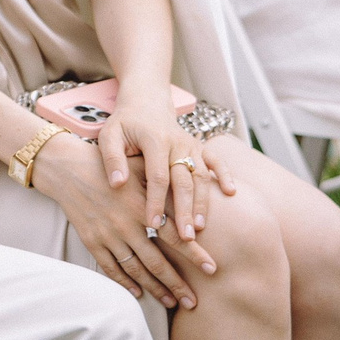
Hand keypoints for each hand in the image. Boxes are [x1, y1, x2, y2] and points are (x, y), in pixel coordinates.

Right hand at [31, 135, 202, 308]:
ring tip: (171, 302)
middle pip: (157, 262)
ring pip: (136, 270)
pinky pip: (111, 268)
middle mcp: (125, 225)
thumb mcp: (139, 170)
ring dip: (155, 289)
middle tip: (193, 302)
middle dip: (177, 285)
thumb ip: (163, 188)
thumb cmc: (109, 166)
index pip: (174, 236)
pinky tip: (138, 293)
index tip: (212, 269)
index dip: (194, 255)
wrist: (67, 168)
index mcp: (141, 206)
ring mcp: (107, 235)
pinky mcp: (92, 241)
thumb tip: (192, 201)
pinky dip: (125, 282)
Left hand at [106, 87, 216, 277]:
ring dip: (203, 202)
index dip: (156, 201)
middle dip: (184, 210)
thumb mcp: (109, 135)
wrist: (146, 101)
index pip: (157, 176)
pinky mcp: (200, 146)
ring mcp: (191, 144)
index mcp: (154, 140)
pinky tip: (230, 192)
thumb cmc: (125, 123)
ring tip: (200, 228)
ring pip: (201, 176)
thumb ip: (112, 159)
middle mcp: (177, 142)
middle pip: (184, 181)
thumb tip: (118, 184)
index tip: (153, 224)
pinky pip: (217, 160)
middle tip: (185, 238)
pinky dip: (226, 174)